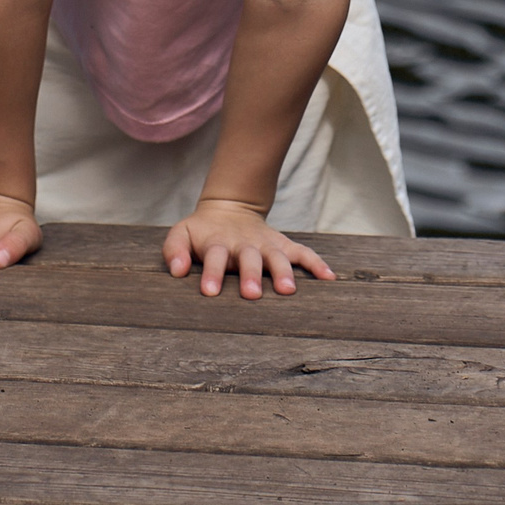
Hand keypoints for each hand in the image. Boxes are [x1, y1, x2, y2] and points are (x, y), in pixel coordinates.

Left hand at [163, 199, 334, 297]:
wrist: (228, 209)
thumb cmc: (202, 232)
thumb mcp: (181, 234)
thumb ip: (174, 250)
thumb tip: (177, 271)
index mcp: (218, 243)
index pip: (215, 257)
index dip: (212, 273)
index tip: (210, 292)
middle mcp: (244, 245)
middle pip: (249, 259)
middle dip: (251, 276)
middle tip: (252, 294)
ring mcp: (266, 245)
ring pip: (277, 257)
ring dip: (283, 272)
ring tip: (288, 290)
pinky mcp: (283, 245)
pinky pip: (303, 253)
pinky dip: (317, 263)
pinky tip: (330, 278)